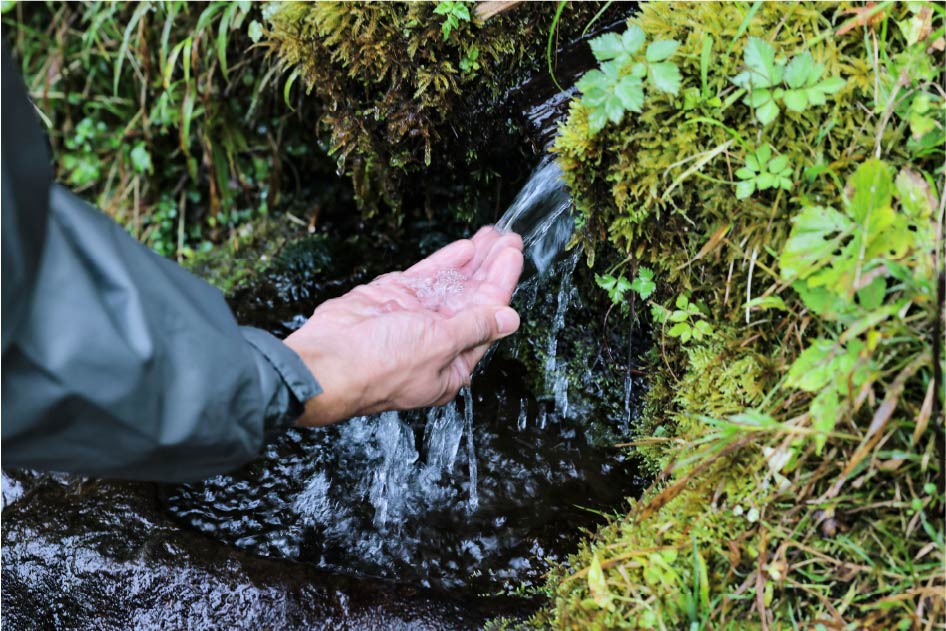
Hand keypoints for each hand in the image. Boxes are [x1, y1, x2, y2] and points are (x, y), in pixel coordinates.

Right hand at [284, 226, 523, 425]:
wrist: (327, 361)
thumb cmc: (380, 366)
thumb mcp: (440, 344)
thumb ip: (474, 327)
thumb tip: (508, 319)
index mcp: (452, 364)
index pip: (487, 318)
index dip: (501, 284)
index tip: (513, 255)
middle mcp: (435, 341)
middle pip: (471, 298)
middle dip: (491, 268)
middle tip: (509, 239)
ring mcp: (412, 317)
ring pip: (450, 284)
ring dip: (472, 260)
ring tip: (493, 235)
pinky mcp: (391, 299)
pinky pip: (424, 277)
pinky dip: (444, 261)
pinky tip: (465, 248)